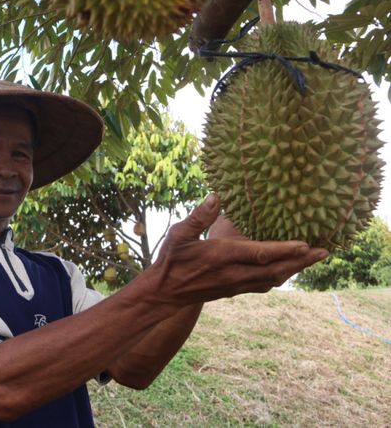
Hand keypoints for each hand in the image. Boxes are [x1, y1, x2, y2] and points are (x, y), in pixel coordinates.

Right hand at [143, 194, 327, 304]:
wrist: (163, 294)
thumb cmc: (170, 261)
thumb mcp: (178, 234)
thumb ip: (199, 216)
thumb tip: (217, 196)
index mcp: (222, 256)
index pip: (260, 253)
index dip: (285, 249)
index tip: (306, 243)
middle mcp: (234, 273)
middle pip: (276, 269)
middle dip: (302, 261)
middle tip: (325, 252)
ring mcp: (236, 285)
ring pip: (273, 278)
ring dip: (295, 270)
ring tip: (313, 260)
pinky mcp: (234, 291)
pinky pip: (264, 284)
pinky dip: (280, 276)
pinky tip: (287, 271)